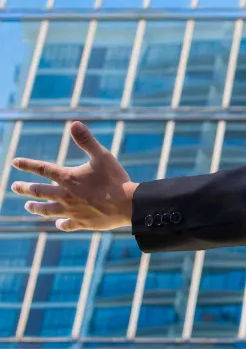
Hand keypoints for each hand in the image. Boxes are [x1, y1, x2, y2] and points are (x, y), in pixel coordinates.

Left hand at [9, 122, 137, 231]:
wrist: (127, 205)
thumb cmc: (115, 179)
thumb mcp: (102, 156)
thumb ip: (87, 141)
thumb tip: (74, 124)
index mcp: (68, 178)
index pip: (43, 169)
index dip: (28, 164)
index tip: (15, 162)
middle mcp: (65, 195)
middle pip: (39, 191)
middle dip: (24, 188)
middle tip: (14, 186)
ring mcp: (71, 211)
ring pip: (47, 210)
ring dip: (35, 207)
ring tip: (27, 206)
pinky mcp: (81, 222)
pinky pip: (66, 224)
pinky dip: (60, 223)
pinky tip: (58, 223)